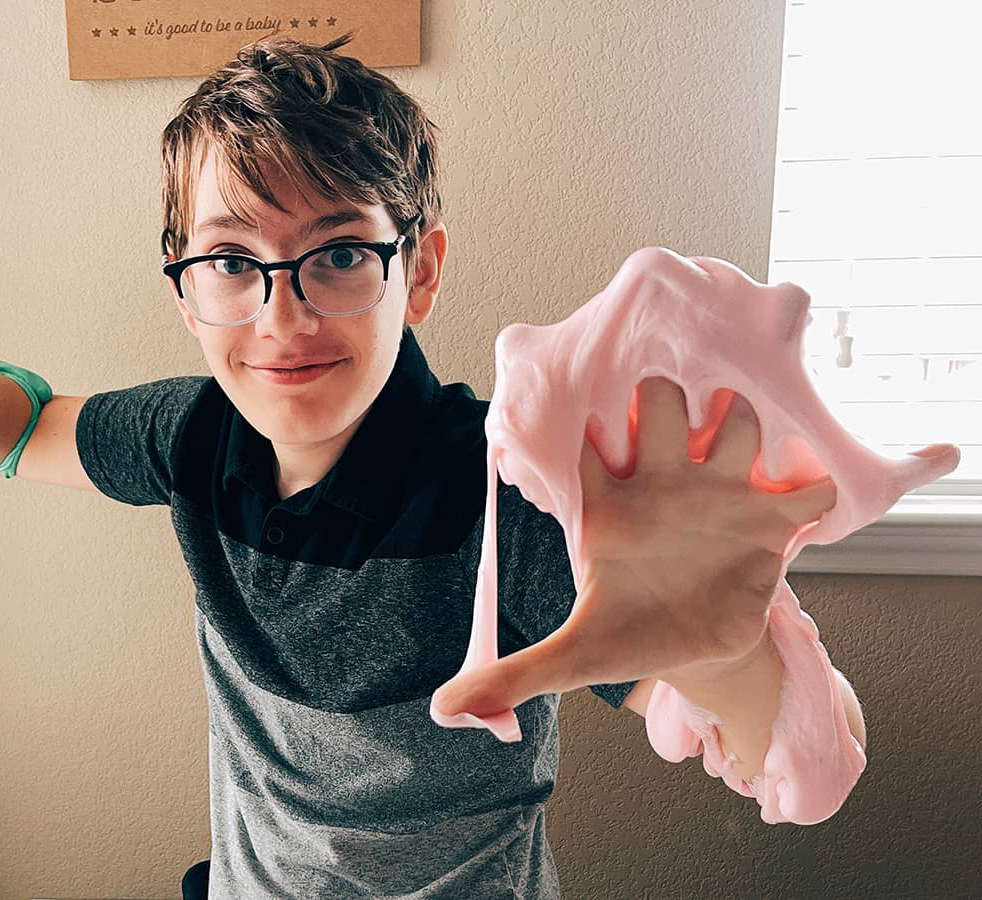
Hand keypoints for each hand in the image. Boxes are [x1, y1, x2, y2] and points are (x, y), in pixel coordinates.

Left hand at [431, 377, 836, 718]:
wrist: (697, 650)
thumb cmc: (629, 634)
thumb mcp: (575, 657)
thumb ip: (513, 675)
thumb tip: (442, 711)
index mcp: (609, 505)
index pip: (587, 440)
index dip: (588, 434)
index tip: (595, 449)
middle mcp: (662, 483)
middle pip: (663, 401)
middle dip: (669, 403)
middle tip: (675, 440)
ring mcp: (719, 493)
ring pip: (734, 417)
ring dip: (739, 426)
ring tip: (734, 464)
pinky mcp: (772, 519)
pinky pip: (805, 483)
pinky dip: (811, 486)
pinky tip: (798, 509)